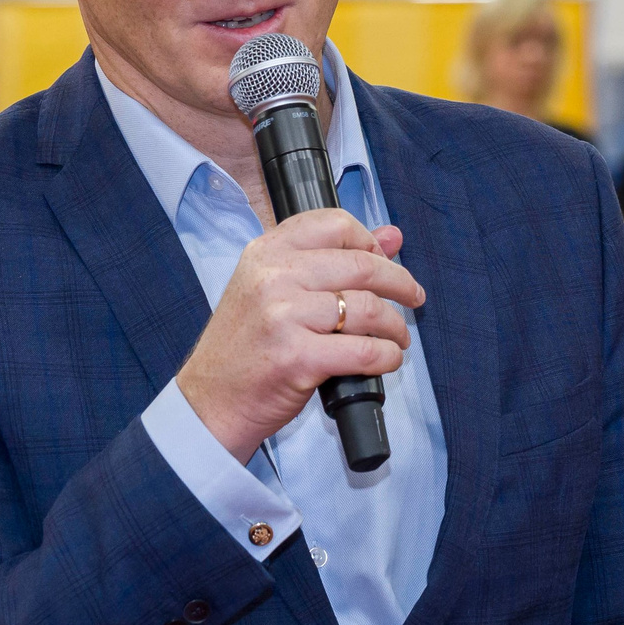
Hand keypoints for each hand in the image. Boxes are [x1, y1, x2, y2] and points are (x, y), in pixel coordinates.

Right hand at [175, 207, 423, 461]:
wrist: (211, 401)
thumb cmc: (244, 346)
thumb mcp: (273, 289)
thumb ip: (329, 257)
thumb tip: (391, 236)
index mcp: (265, 252)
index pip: (334, 223)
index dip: (370, 241)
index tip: (384, 260)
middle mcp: (273, 277)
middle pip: (361, 264)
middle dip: (399, 282)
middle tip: (412, 297)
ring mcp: (284, 317)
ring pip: (368, 308)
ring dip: (395, 325)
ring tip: (397, 337)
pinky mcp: (298, 358)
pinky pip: (364, 351)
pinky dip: (387, 357)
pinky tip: (386, 359)